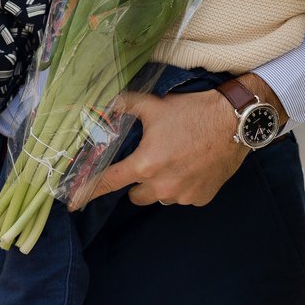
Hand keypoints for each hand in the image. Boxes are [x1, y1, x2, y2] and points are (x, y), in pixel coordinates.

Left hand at [85, 89, 246, 206]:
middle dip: (137, 181)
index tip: (73, 202)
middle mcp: (160, 186)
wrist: (232, 123)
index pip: (109, 182)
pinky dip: (183, 186)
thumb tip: (106, 102)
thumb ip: (126, 105)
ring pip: (160, 197)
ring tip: (175, 159)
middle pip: (135, 195)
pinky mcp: (200, 199)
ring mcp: (181, 196)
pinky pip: (182, 197)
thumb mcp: (155, 105)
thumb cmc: (191, 112)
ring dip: (161, 184)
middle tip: (149, 160)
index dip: (88, 190)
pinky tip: (193, 165)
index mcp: (144, 164)